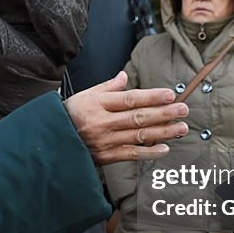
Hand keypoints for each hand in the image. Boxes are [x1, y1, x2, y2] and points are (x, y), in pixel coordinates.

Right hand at [65, 72, 188, 164]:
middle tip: (183, 109)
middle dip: (163, 113)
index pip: (129, 99)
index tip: (170, 94)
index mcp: (97, 103)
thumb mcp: (84, 95)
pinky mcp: (106, 156)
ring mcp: (105, 141)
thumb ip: (107, 87)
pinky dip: (149, 152)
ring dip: (163, 132)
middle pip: (138, 117)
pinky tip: (164, 148)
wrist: (50, 141)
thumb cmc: (68, 115)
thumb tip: (124, 76)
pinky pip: (131, 154)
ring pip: (139, 136)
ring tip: (181, 128)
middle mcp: (102, 122)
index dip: (151, 97)